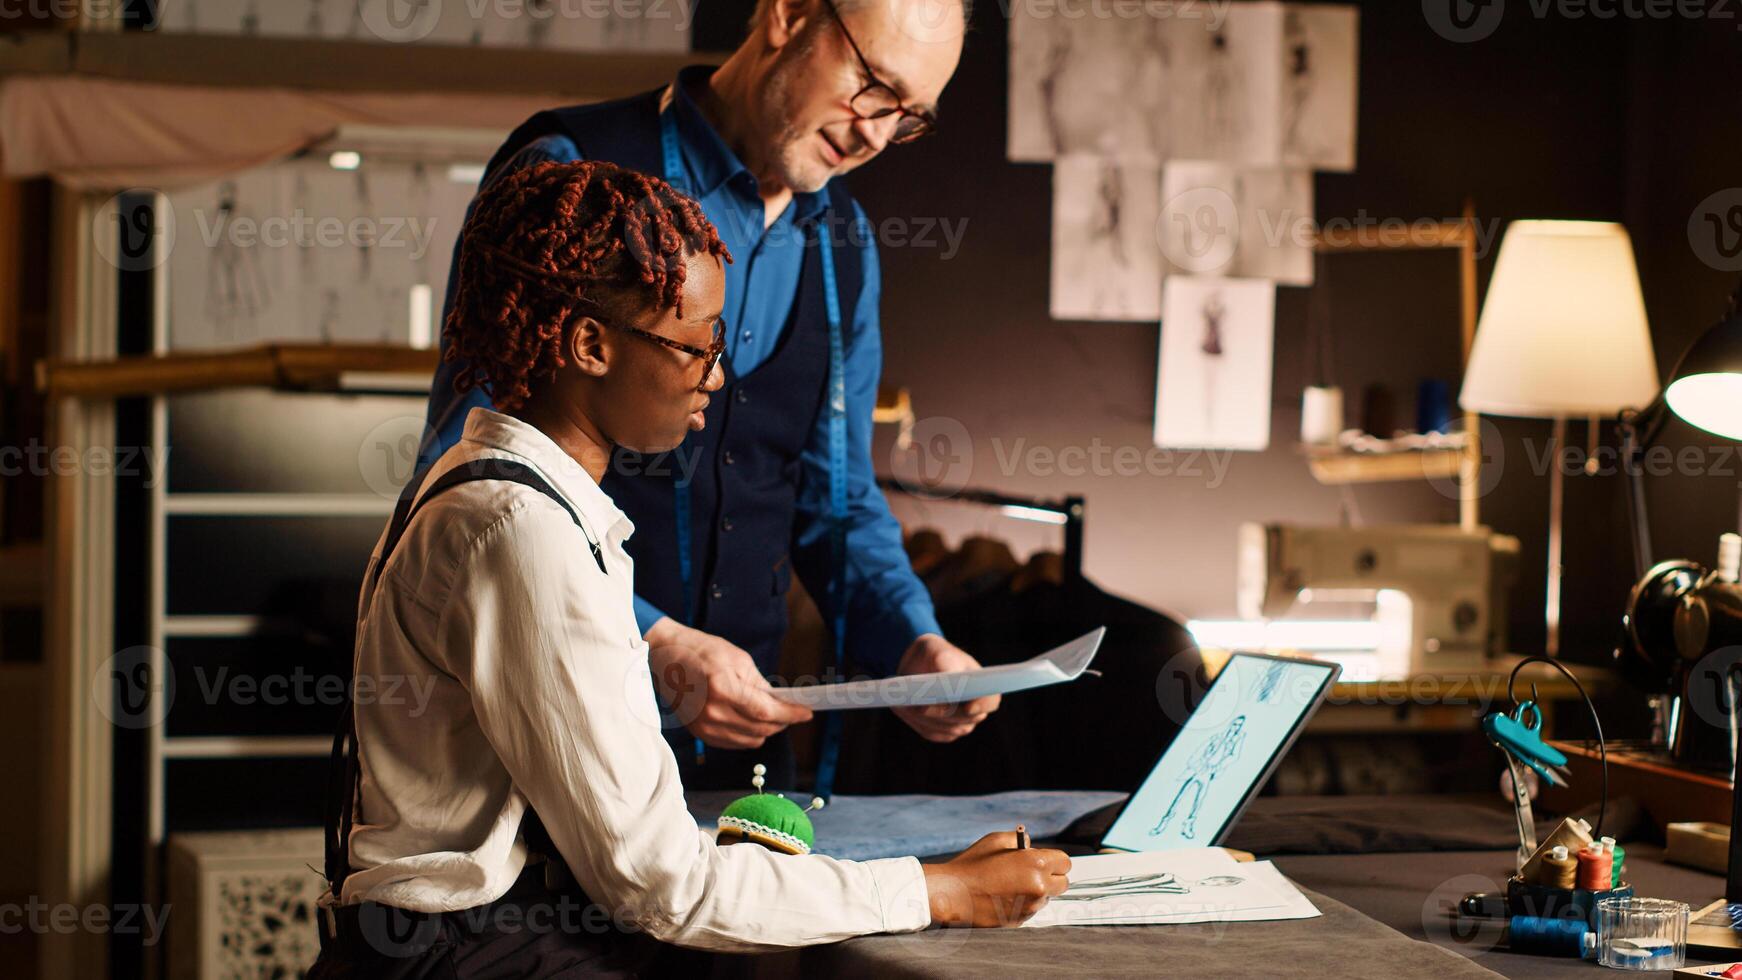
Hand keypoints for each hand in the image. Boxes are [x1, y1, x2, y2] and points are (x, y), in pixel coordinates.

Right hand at [644, 618, 812, 749]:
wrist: (666, 657)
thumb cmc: (702, 651)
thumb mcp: (738, 659)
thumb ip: (760, 685)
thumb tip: (781, 704)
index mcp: (722, 688)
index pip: (765, 712)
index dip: (790, 714)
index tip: (807, 713)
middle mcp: (712, 712)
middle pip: (760, 730)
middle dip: (782, 722)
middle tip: (794, 712)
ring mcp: (704, 726)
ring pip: (749, 740)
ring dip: (767, 730)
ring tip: (775, 716)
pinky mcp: (699, 733)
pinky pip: (734, 743)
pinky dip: (749, 736)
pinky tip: (755, 723)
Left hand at [892, 634, 999, 742]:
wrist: (918, 665)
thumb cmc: (933, 654)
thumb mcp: (938, 652)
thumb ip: (946, 663)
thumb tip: (948, 682)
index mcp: (982, 686)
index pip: (991, 701)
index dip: (983, 705)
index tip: (968, 707)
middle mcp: (975, 708)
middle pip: (964, 720)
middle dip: (941, 713)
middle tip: (919, 705)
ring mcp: (960, 723)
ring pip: (946, 729)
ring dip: (925, 718)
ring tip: (904, 703)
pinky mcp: (942, 731)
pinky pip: (931, 733)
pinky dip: (916, 722)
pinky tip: (903, 708)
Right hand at [922, 832, 1070, 926]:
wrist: (953, 894)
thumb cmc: (972, 865)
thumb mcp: (996, 840)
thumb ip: (1020, 840)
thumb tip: (1032, 846)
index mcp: (1036, 863)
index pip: (1065, 863)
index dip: (1055, 860)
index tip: (1046, 861)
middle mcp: (1038, 887)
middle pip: (1063, 884)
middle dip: (1051, 877)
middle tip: (1033, 873)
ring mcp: (1030, 907)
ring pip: (1046, 898)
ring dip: (1036, 891)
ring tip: (1011, 884)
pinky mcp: (1021, 921)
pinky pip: (1031, 910)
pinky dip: (1023, 904)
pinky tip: (1003, 897)